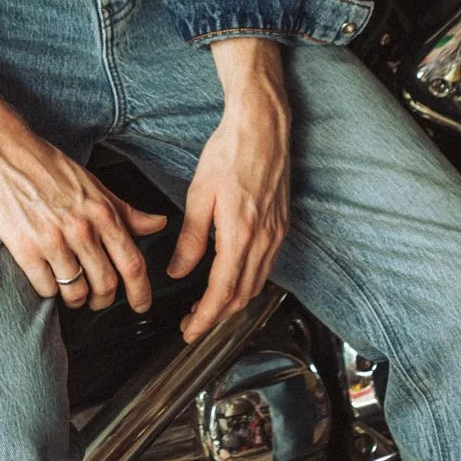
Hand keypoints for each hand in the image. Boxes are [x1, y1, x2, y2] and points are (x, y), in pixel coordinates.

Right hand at [0, 53, 165, 311]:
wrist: (2, 153)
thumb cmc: (48, 166)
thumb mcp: (93, 183)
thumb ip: (125, 210)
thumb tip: (159, 224)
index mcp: (102, 212)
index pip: (132, 263)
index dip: (141, 291)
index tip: (141, 305)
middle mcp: (81, 229)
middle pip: (106, 283)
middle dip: (104, 300)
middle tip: (99, 301)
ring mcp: (52, 240)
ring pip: (76, 291)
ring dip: (77, 299)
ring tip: (72, 294)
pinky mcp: (24, 249)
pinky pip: (46, 288)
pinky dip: (50, 290)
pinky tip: (48, 280)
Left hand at [167, 40, 290, 343]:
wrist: (262, 128)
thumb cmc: (229, 152)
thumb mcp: (200, 195)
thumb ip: (191, 239)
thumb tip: (178, 271)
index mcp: (240, 234)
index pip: (222, 292)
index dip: (205, 319)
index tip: (190, 332)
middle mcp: (264, 240)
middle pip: (242, 296)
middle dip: (217, 317)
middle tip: (192, 323)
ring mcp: (277, 234)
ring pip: (256, 285)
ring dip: (232, 302)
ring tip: (207, 307)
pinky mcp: (282, 226)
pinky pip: (266, 267)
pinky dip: (247, 282)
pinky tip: (230, 279)